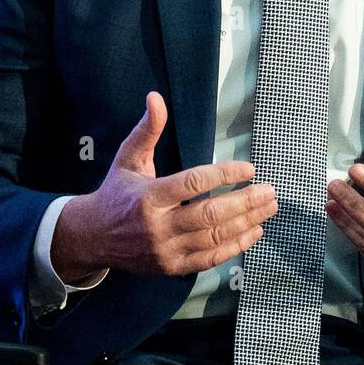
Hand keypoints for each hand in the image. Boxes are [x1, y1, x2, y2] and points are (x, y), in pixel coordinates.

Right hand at [52, 91, 278, 280]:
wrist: (93, 237)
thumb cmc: (116, 193)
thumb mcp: (128, 158)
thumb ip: (147, 130)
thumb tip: (155, 97)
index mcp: (148, 197)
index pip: (193, 184)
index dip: (224, 175)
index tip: (250, 169)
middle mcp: (158, 226)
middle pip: (210, 214)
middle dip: (245, 202)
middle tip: (270, 190)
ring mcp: (165, 250)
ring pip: (214, 237)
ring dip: (247, 222)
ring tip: (269, 207)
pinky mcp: (171, 267)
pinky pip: (210, 259)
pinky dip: (235, 246)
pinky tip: (254, 231)